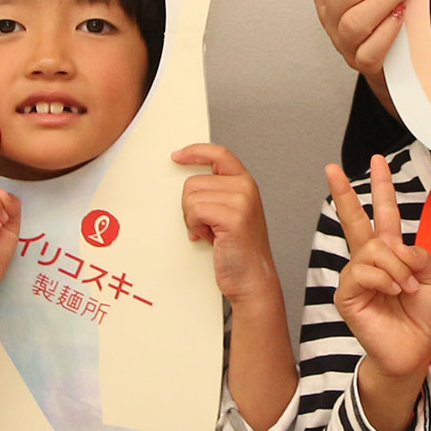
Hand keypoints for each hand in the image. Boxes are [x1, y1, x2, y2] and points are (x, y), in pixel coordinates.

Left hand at [173, 142, 279, 306]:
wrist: (252, 279)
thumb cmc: (239, 250)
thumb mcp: (231, 213)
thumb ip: (217, 193)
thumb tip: (190, 185)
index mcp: (245, 183)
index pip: (218, 154)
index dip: (195, 152)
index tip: (177, 156)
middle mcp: (245, 187)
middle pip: (194, 181)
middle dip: (190, 206)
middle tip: (205, 225)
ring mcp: (242, 201)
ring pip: (191, 196)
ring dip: (192, 219)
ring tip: (210, 232)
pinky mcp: (233, 217)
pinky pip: (195, 211)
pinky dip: (195, 226)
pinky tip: (208, 237)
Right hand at [329, 157, 430, 383]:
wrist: (414, 350)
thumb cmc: (422, 317)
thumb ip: (418, 256)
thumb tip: (396, 247)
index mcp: (391, 252)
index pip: (384, 214)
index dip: (382, 187)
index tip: (378, 161)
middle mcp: (370, 260)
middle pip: (355, 219)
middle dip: (345, 192)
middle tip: (332, 168)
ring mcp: (356, 276)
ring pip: (372, 249)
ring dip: (397, 267)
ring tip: (406, 288)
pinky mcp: (347, 294)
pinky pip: (363, 271)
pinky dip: (384, 279)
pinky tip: (392, 292)